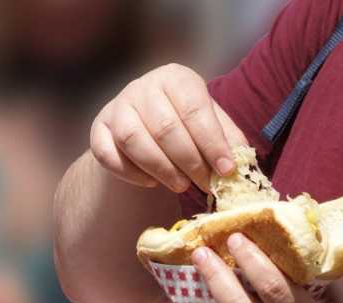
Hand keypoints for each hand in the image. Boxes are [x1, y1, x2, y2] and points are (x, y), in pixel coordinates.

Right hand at [89, 63, 247, 191]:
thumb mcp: (211, 124)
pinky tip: (151, 182)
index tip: (226, 170)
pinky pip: (109, 155)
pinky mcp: (98, 129)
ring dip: (162, 169)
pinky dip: (132, 174)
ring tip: (181, 185)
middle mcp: (142, 86)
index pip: (195, 109)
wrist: (144, 126)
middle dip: (190, 162)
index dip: (212, 142)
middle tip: (205, 185)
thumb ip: (227, 140)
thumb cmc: (186, 125)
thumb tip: (243, 166)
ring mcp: (117, 107)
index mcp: (176, 78)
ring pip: (135, 141)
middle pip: (166, 128)